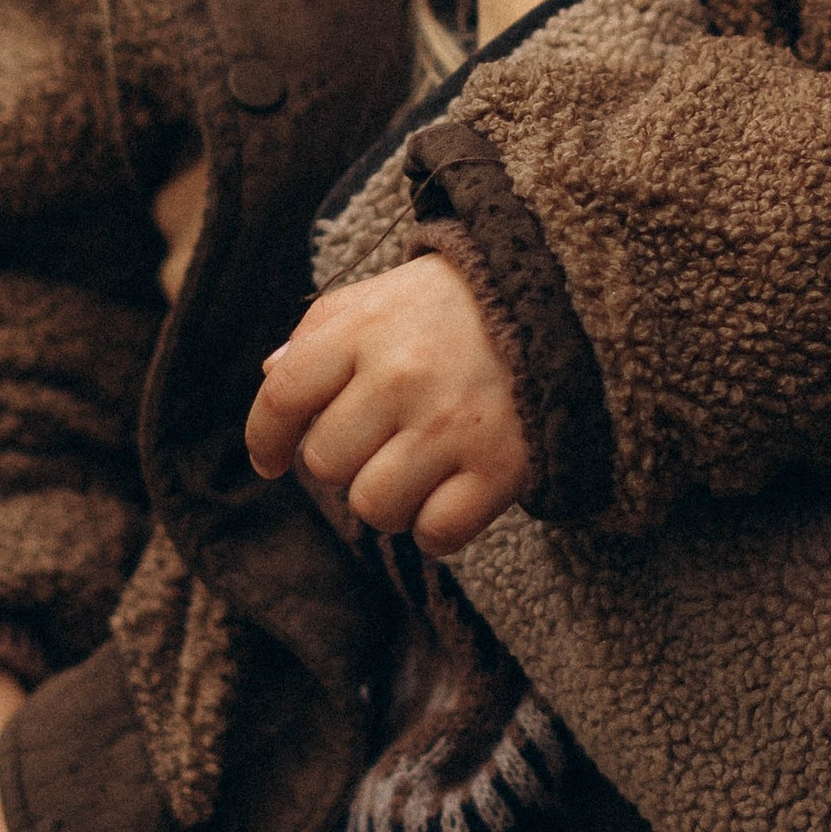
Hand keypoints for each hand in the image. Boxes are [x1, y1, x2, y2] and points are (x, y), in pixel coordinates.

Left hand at [249, 254, 532, 554]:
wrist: (564, 300)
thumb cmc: (457, 305)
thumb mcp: (382, 296)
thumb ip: (321, 331)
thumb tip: (270, 379)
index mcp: (366, 328)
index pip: (284, 396)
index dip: (266, 437)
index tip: (271, 460)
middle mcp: (404, 376)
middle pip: (325, 463)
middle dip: (343, 460)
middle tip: (380, 438)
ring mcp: (454, 425)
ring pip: (374, 507)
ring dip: (388, 498)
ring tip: (416, 467)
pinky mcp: (502, 467)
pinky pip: (436, 534)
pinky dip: (436, 527)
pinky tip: (450, 493)